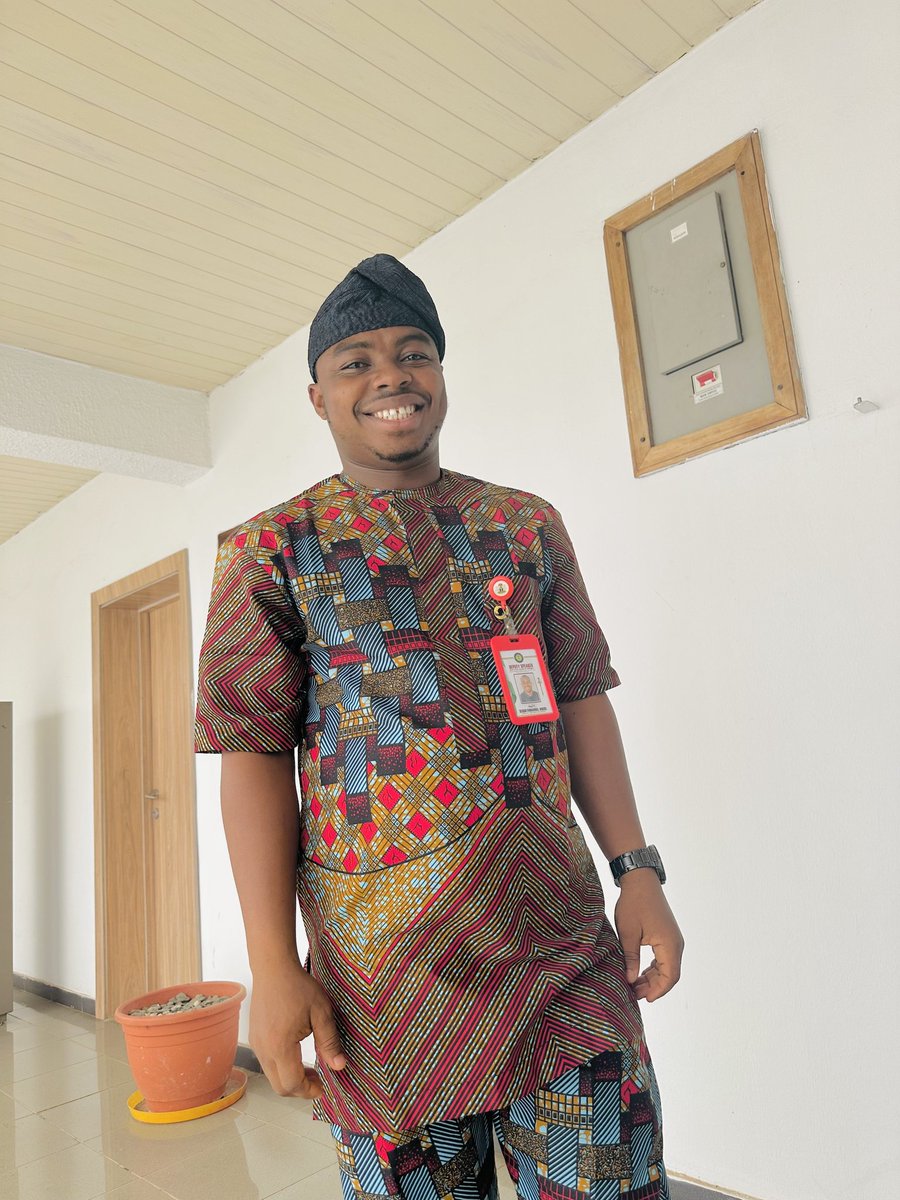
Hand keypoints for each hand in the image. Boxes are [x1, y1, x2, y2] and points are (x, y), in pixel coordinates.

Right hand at [249, 958, 347, 1098]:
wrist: (273, 968)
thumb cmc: (297, 986)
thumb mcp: (321, 1013)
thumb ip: (330, 1042)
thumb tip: (339, 1066)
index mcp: (279, 1046)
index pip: (292, 1084)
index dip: (309, 1091)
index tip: (323, 1085)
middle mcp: (263, 1049)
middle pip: (279, 1086)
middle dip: (300, 1089)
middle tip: (318, 1080)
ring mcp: (257, 1043)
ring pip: (272, 1076)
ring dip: (290, 1078)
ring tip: (309, 1068)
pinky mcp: (255, 1037)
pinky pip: (267, 1062)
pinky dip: (282, 1067)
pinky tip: (295, 1054)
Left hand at [613, 870, 683, 1001]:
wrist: (640, 881)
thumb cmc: (634, 904)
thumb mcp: (628, 933)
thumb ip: (631, 958)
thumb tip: (630, 980)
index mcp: (669, 944)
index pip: (670, 977)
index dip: (658, 991)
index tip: (644, 999)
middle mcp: (675, 943)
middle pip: (670, 974)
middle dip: (653, 986)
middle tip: (634, 994)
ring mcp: (672, 939)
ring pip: (667, 967)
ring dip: (653, 978)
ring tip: (634, 986)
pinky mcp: (667, 935)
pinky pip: (664, 958)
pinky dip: (653, 968)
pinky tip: (640, 973)